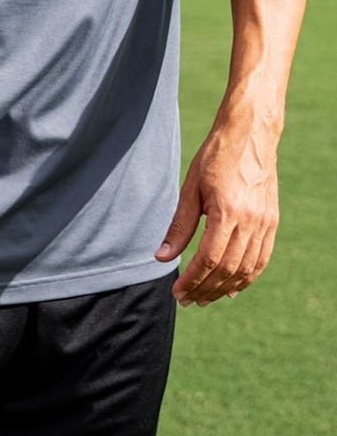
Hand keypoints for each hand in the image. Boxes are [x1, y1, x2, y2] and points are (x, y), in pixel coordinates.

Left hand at [157, 120, 280, 305]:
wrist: (250, 135)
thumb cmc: (215, 157)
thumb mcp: (190, 188)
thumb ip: (179, 225)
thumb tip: (162, 257)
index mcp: (228, 211)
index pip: (209, 259)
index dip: (193, 280)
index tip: (178, 292)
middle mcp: (251, 221)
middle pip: (228, 268)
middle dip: (206, 289)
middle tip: (187, 300)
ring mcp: (265, 223)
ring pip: (247, 268)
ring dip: (225, 288)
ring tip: (205, 298)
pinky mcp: (272, 222)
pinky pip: (262, 258)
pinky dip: (247, 277)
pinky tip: (233, 287)